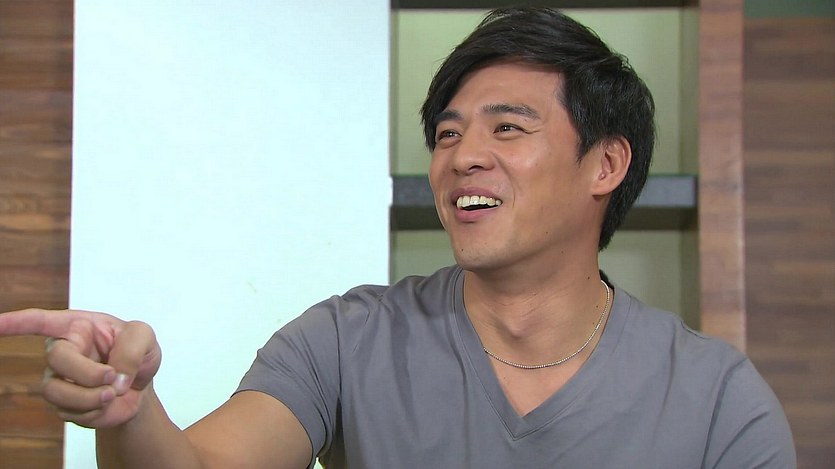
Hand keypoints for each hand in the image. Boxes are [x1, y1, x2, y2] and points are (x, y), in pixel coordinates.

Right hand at [0, 308, 161, 428]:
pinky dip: (97, 410)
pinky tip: (107, 402)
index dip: (14, 322)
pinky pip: (72, 412)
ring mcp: (58, 379)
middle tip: (113, 378)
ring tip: (113, 393)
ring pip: (57, 391)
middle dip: (87, 373)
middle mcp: (61, 351)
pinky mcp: (63, 404)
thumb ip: (132, 349)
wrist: (139, 386)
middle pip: (56, 359)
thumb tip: (113, 376)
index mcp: (77, 326)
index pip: (39, 321)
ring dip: (90, 396)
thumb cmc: (136, 352)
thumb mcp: (145, 338)